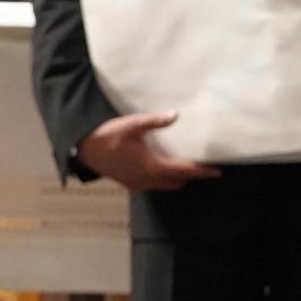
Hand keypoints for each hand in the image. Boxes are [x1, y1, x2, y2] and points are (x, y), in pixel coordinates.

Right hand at [75, 112, 220, 191]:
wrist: (83, 149)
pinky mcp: (129, 184)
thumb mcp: (131, 125)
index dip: (201, 171)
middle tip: (200, 165)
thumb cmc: (107, 136)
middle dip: (190, 176)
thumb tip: (176, 115)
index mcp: (153, 166)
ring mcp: (138, 183)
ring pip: (165, 186)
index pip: (184, 171)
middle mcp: (148, 179)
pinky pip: (152, 185)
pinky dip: (161, 179)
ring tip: (181, 165)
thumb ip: (154, 121)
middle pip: (177, 182)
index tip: (217, 171)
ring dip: (175, 178)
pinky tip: (157, 167)